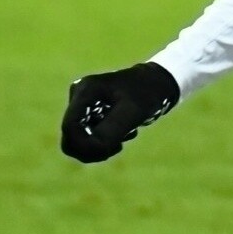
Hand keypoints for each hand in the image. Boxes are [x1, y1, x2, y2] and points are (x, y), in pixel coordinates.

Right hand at [61, 62, 180, 163]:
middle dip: (92, 148)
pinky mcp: (91, 110)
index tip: (106, 152)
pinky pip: (90, 135)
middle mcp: (80, 95)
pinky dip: (107, 139)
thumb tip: (92, 151)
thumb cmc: (150, 93)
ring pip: (80, 139)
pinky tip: (127, 131)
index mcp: (86, 90)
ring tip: (127, 134)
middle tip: (118, 146)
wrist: (162, 81)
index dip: (82, 146)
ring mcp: (84, 103)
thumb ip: (110, 132)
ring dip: (102, 144)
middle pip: (71, 136)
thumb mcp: (133, 112)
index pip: (70, 126)